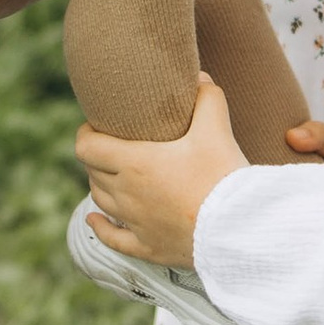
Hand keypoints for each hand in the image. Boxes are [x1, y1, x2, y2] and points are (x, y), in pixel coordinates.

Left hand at [76, 74, 246, 264]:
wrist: (237, 229)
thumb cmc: (223, 177)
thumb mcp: (217, 129)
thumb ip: (207, 98)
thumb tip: (198, 78)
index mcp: (134, 163)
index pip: (86, 147)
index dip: (86, 133)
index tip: (96, 125)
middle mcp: (127, 194)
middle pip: (92, 171)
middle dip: (96, 156)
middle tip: (111, 144)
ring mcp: (135, 223)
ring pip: (100, 200)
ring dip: (100, 184)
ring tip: (110, 173)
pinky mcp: (148, 247)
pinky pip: (112, 238)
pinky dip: (100, 227)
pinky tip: (93, 220)